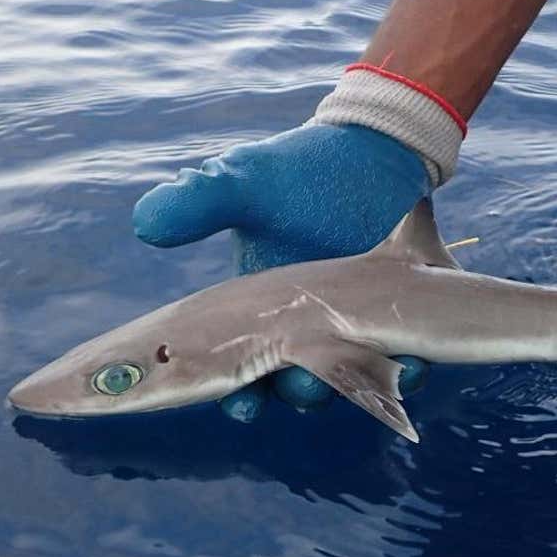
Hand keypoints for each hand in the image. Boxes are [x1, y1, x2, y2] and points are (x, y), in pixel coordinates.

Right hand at [132, 123, 431, 421]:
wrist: (372, 154)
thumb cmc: (299, 172)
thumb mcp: (246, 182)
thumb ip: (200, 202)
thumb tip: (144, 223)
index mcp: (260, 312)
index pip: (238, 370)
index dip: (237, 395)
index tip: (240, 402)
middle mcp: (305, 330)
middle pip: (293, 386)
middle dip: (296, 392)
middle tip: (299, 385)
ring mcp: (356, 329)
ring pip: (351, 380)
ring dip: (354, 385)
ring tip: (355, 375)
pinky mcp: (403, 320)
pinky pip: (406, 357)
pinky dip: (408, 365)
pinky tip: (411, 359)